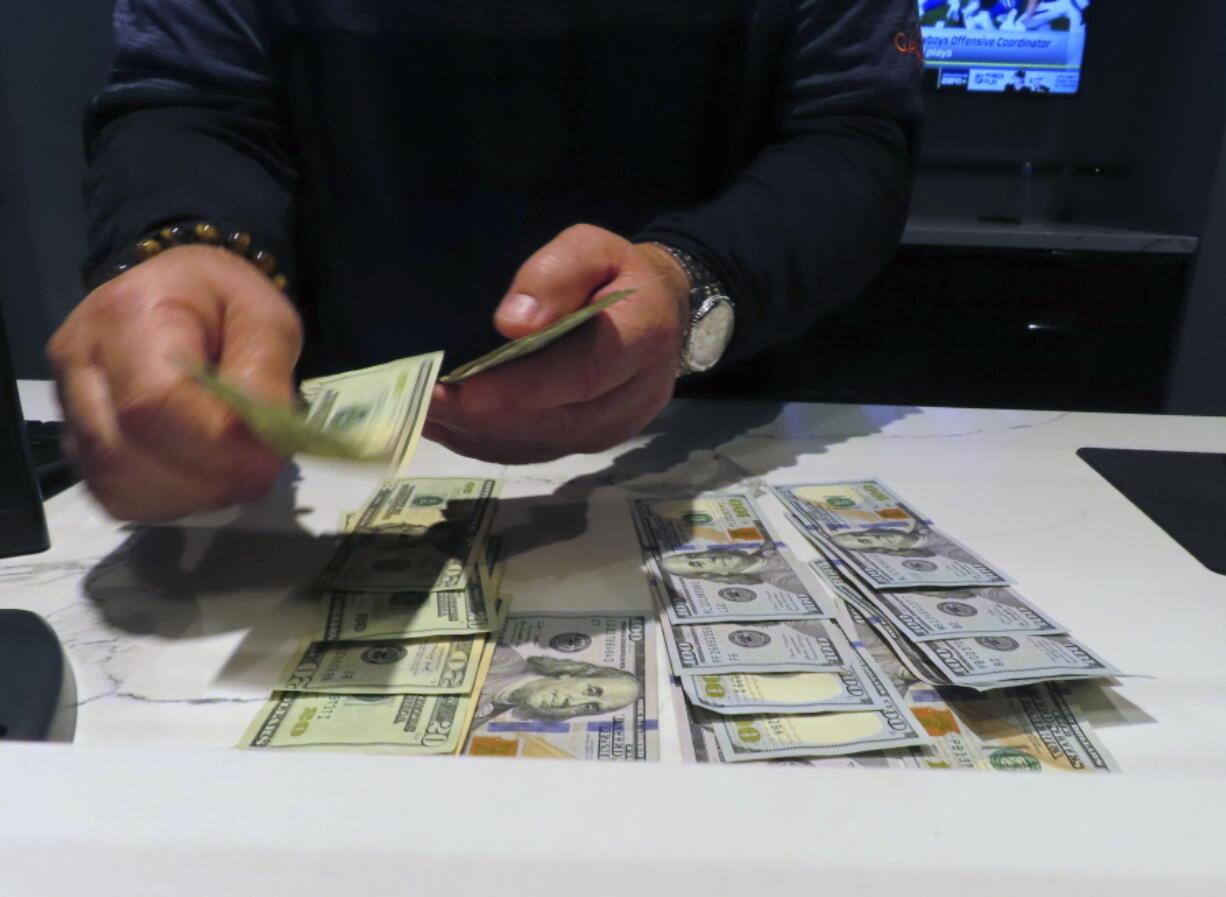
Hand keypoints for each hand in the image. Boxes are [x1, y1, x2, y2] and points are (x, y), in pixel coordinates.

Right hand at [47, 245, 301, 519]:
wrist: (178, 297)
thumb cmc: (224, 304)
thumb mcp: (264, 318)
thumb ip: (265, 374)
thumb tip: (261, 440)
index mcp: (125, 314)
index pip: (152, 402)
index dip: (212, 445)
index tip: (267, 457)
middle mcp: (78, 360)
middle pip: (125, 452)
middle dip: (206, 478)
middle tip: (260, 469)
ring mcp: (69, 405)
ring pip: (116, 482)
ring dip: (190, 495)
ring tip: (234, 471)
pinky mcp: (78, 441)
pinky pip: (116, 495)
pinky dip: (168, 501)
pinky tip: (201, 477)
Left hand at [424, 224, 689, 462]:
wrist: (655, 311)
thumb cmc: (615, 273)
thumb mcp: (591, 248)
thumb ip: (558, 274)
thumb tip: (514, 323)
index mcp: (643, 338)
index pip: (583, 373)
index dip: (525, 388)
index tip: (468, 390)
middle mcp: (635, 396)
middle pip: (556, 421)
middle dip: (485, 417)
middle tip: (424, 401)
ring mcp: (612, 428)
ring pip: (540, 444)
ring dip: (477, 434)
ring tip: (423, 412)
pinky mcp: (587, 443)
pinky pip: (532, 452)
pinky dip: (484, 442)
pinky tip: (444, 424)